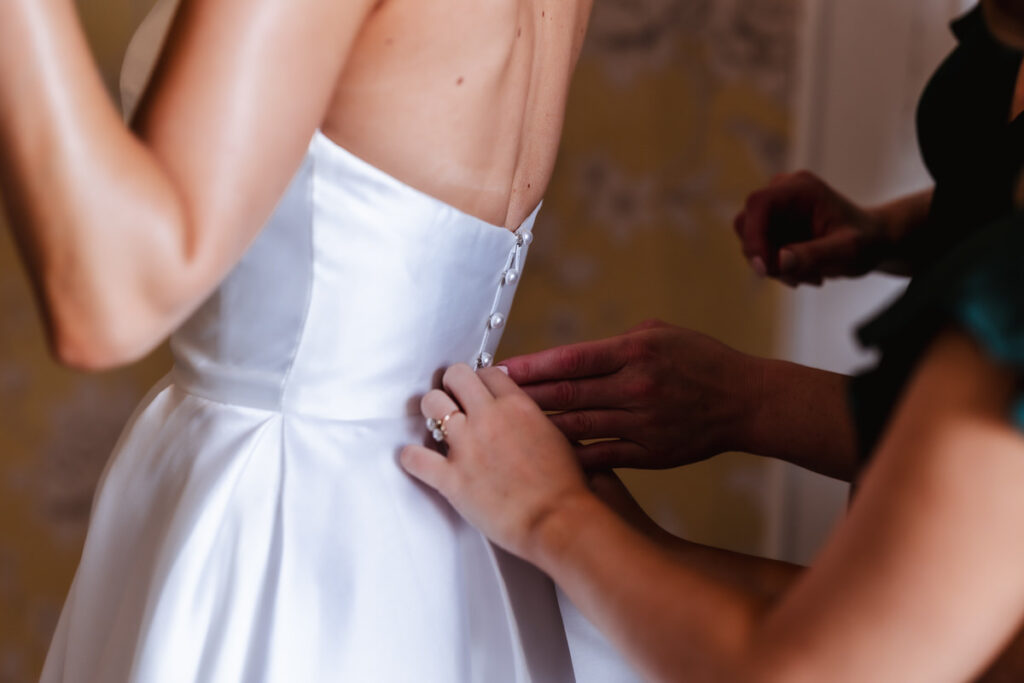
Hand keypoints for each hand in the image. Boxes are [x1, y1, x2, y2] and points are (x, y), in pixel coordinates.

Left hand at [400, 363, 593, 559]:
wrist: (557, 521)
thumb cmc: (564, 487)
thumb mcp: (556, 437)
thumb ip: (532, 418)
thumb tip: (519, 415)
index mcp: (517, 406)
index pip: (489, 372)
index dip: (481, 381)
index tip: (478, 391)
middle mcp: (488, 417)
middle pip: (456, 375)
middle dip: (453, 385)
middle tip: (454, 400)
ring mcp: (466, 446)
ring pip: (432, 404)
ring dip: (432, 413)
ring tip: (437, 425)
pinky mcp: (451, 478)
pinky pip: (415, 457)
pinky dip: (412, 458)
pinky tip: (416, 459)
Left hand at [499, 319, 760, 469]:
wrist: (746, 401)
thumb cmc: (701, 360)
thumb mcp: (661, 334)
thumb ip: (615, 344)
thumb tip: (573, 356)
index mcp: (634, 351)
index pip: (570, 359)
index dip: (531, 366)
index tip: (499, 369)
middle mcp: (635, 386)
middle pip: (566, 394)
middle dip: (523, 397)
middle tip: (489, 400)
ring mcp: (642, 422)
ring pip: (578, 426)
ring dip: (539, 428)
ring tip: (506, 430)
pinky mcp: (649, 452)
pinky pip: (601, 455)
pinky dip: (571, 455)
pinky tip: (544, 457)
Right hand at [734, 171, 888, 285]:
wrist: (874, 240)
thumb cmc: (866, 241)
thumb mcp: (847, 252)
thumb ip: (814, 255)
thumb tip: (778, 262)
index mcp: (801, 188)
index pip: (759, 204)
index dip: (754, 236)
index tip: (766, 269)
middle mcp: (783, 193)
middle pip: (747, 223)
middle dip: (764, 257)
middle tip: (794, 279)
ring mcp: (776, 210)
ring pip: (750, 240)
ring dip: (772, 266)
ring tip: (808, 276)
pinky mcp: (773, 226)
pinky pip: (759, 250)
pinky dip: (777, 268)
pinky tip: (805, 273)